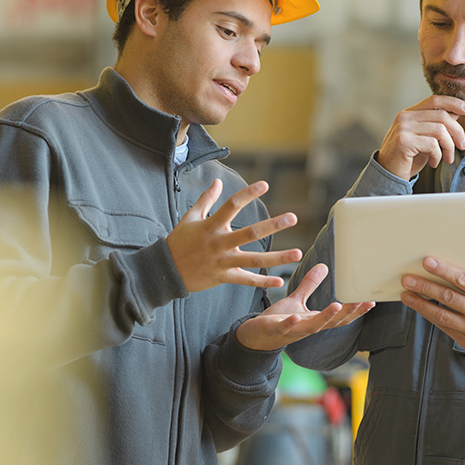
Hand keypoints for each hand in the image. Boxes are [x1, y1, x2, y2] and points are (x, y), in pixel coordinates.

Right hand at [167, 179, 301, 291]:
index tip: (266, 184)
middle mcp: (219, 243)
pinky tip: (280, 281)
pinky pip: (246, 280)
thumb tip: (217, 181)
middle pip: (250, 233)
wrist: (165, 271)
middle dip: (273, 225)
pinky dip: (263, 282)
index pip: (232, 205)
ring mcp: (223, 262)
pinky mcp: (224, 277)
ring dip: (278, 258)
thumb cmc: (178, 241)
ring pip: (254, 260)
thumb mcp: (190, 217)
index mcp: (211, 226)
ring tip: (298, 253)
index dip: (248, 194)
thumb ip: (206, 199)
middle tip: (293, 217)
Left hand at [235, 263, 374, 350]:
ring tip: (337, 306)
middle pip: (332, 322)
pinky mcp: (276, 330)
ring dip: (325, 317)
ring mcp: (292, 330)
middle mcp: (307, 327)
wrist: (254, 337)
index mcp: (314, 320)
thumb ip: (310, 285)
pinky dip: (291, 324)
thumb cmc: (277, 320)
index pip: (340, 317)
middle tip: (363, 302)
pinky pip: (285, 328)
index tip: (371, 300)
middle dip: (348, 313)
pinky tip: (296, 318)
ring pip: (313, 326)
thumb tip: (324, 267)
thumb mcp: (296, 300)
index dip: (356, 310)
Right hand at [376, 95, 464, 179]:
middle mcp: (404, 117)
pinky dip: (438, 155)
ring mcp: (403, 128)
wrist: (388, 175)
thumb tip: (457, 113)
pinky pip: (432, 144)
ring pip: (440, 130)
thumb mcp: (425, 139)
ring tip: (447, 158)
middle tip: (462, 146)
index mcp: (409, 113)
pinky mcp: (404, 141)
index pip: (434, 100)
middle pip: (442, 116)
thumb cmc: (408, 158)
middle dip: (458, 132)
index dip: (454, 103)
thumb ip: (437, 125)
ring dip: (449, 146)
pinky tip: (433, 163)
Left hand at [400, 257, 464, 361]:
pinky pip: (443, 327)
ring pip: (441, 314)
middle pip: (447, 297)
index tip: (427, 262)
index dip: (443, 270)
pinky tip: (419, 307)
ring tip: (407, 294)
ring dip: (420, 303)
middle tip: (408, 279)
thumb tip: (446, 272)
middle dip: (425, 286)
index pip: (463, 280)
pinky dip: (429, 316)